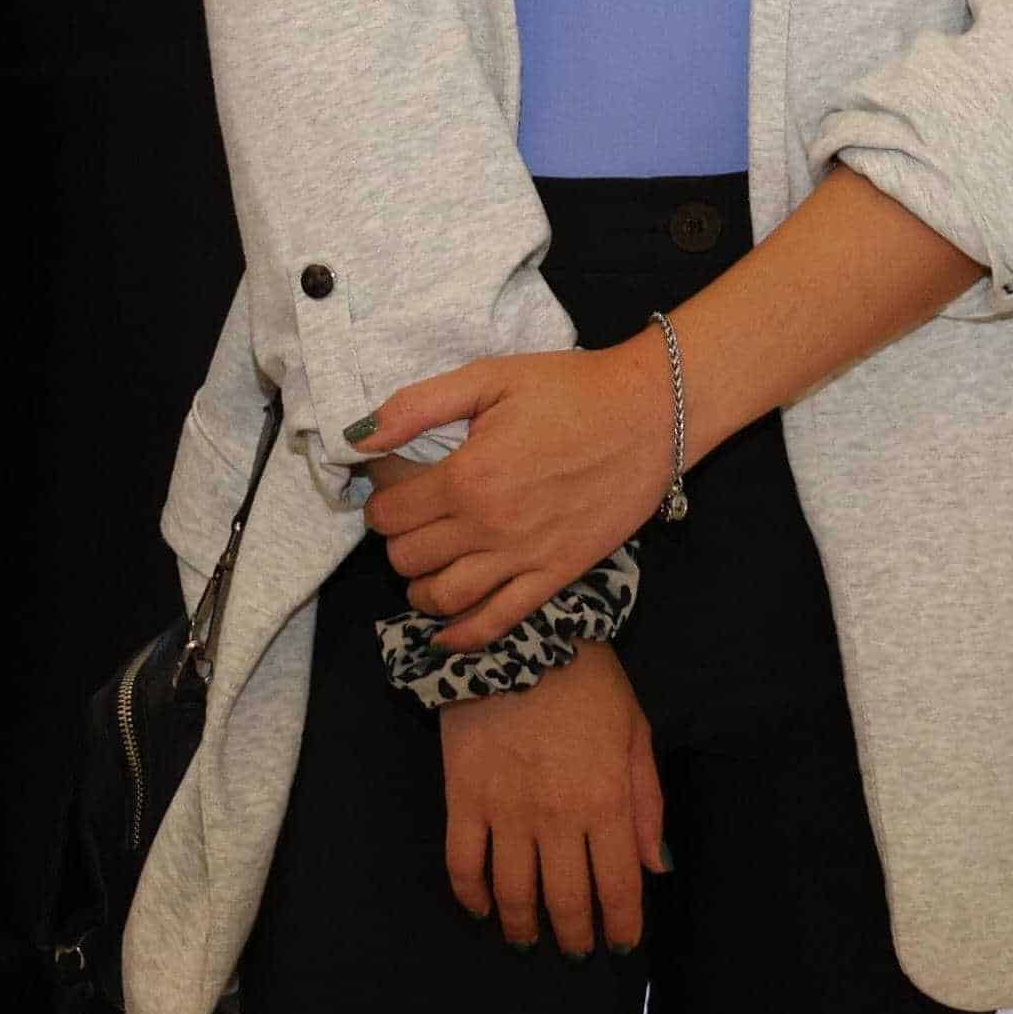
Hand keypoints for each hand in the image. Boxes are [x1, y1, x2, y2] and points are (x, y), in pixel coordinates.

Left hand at [358, 340, 673, 650]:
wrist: (652, 412)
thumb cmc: (573, 388)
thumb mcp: (491, 377)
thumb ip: (419, 406)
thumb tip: (360, 437)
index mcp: (466, 476)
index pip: (389, 515)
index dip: (381, 504)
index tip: (395, 490)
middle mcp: (488, 525)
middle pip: (408, 559)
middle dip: (400, 542)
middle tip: (416, 521)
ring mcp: (523, 556)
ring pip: (442, 597)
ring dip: (421, 587)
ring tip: (430, 566)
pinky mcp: (556, 574)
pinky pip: (497, 622)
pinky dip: (462, 636)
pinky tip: (446, 634)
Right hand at [439, 646, 667, 955]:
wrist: (522, 639)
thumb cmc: (590, 683)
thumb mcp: (636, 733)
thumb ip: (646, 803)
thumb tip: (654, 867)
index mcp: (606, 803)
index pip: (617, 888)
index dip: (621, 926)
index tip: (621, 944)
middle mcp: (557, 819)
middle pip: (565, 901)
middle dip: (574, 936)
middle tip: (576, 950)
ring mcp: (506, 813)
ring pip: (513, 893)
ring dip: (522, 926)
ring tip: (529, 939)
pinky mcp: (464, 800)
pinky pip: (463, 864)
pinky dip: (471, 896)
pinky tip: (483, 908)